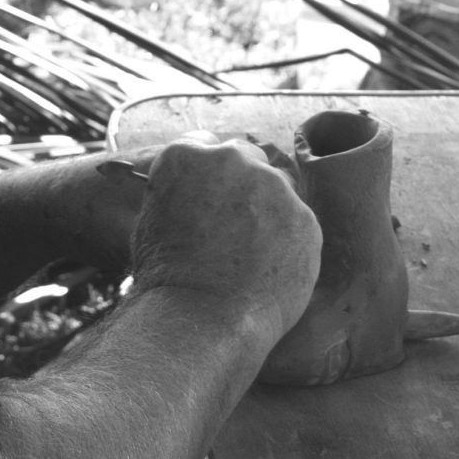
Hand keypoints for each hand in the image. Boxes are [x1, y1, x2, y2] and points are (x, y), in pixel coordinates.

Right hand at [130, 137, 321, 340]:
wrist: (199, 316)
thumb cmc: (166, 274)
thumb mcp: (153, 217)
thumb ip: (180, 190)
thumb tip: (196, 192)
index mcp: (184, 154)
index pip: (203, 142)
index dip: (207, 170)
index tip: (211, 189)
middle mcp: (230, 158)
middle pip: (245, 156)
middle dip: (241, 182)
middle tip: (232, 221)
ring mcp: (272, 185)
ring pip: (276, 188)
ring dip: (267, 209)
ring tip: (249, 252)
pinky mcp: (305, 217)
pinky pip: (298, 221)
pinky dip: (288, 239)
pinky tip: (268, 267)